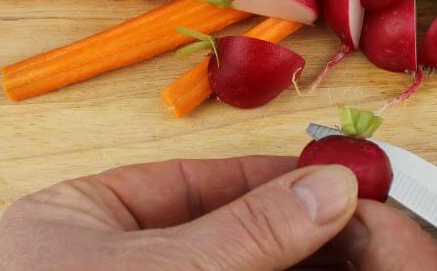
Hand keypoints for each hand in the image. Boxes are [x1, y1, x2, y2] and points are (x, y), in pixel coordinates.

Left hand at [0, 156, 360, 269]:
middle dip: (292, 228)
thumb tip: (328, 189)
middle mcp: (110, 262)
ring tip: (355, 255)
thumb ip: (245, 232)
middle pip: (221, 230)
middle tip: (357, 221)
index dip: (267, 175)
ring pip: (232, 270)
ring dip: (294, 264)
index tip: (330, 177)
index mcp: (80, 219)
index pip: (191, 180)